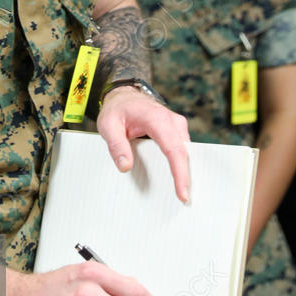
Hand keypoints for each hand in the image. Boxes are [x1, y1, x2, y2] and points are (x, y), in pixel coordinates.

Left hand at [97, 87, 189, 201]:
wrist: (124, 95)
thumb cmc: (117, 110)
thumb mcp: (108, 125)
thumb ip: (116, 145)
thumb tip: (125, 166)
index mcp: (156, 119)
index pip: (173, 149)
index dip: (180, 173)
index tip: (183, 193)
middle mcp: (172, 121)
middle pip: (184, 154)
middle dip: (186, 178)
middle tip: (184, 201)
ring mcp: (177, 125)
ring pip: (185, 153)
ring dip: (184, 171)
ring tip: (181, 193)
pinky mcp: (177, 131)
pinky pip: (182, 150)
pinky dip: (180, 164)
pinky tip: (177, 179)